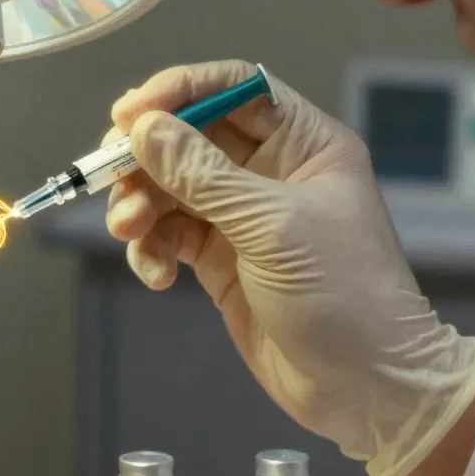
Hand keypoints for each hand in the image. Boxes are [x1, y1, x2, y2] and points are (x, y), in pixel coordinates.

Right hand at [103, 60, 474, 475]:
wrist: (365, 387)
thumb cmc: (343, 295)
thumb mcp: (272, 226)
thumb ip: (204, 175)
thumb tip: (145, 129)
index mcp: (305, 143)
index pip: (234, 88)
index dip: (180, 91)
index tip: (130, 113)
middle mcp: (272, 172)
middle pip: (190, 137)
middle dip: (147, 157)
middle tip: (109, 175)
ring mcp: (243, 218)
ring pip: (170, 188)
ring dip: (140, 206)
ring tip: (131, 234)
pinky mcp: (222, 261)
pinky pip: (170, 236)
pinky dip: (152, 250)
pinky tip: (157, 277)